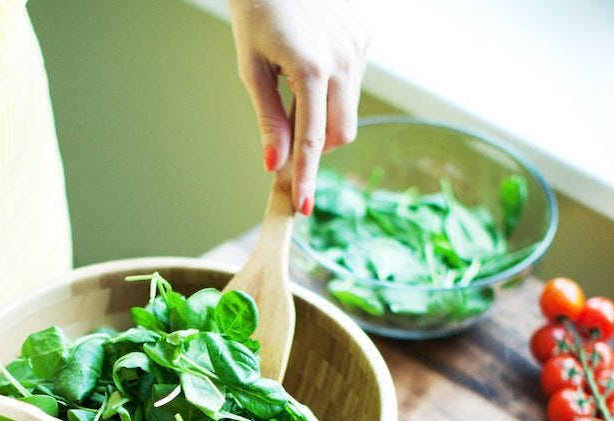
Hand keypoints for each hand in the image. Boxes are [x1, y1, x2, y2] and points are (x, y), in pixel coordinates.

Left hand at [227, 0, 368, 213]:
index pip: (312, 140)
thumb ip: (268, 119)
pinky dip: (331, 93)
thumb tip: (274, 165)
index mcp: (312, 69)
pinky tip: (310, 68)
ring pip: (348, 111)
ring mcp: (357, 50)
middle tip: (287, 140)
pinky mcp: (362, 40)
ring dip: (323, 118)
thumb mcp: (251, 69)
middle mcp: (343, 61)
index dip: (307, 177)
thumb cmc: (256, 13)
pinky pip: (352, 85)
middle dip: (318, 148)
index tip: (303, 208)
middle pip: (341, 133)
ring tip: (293, 89)